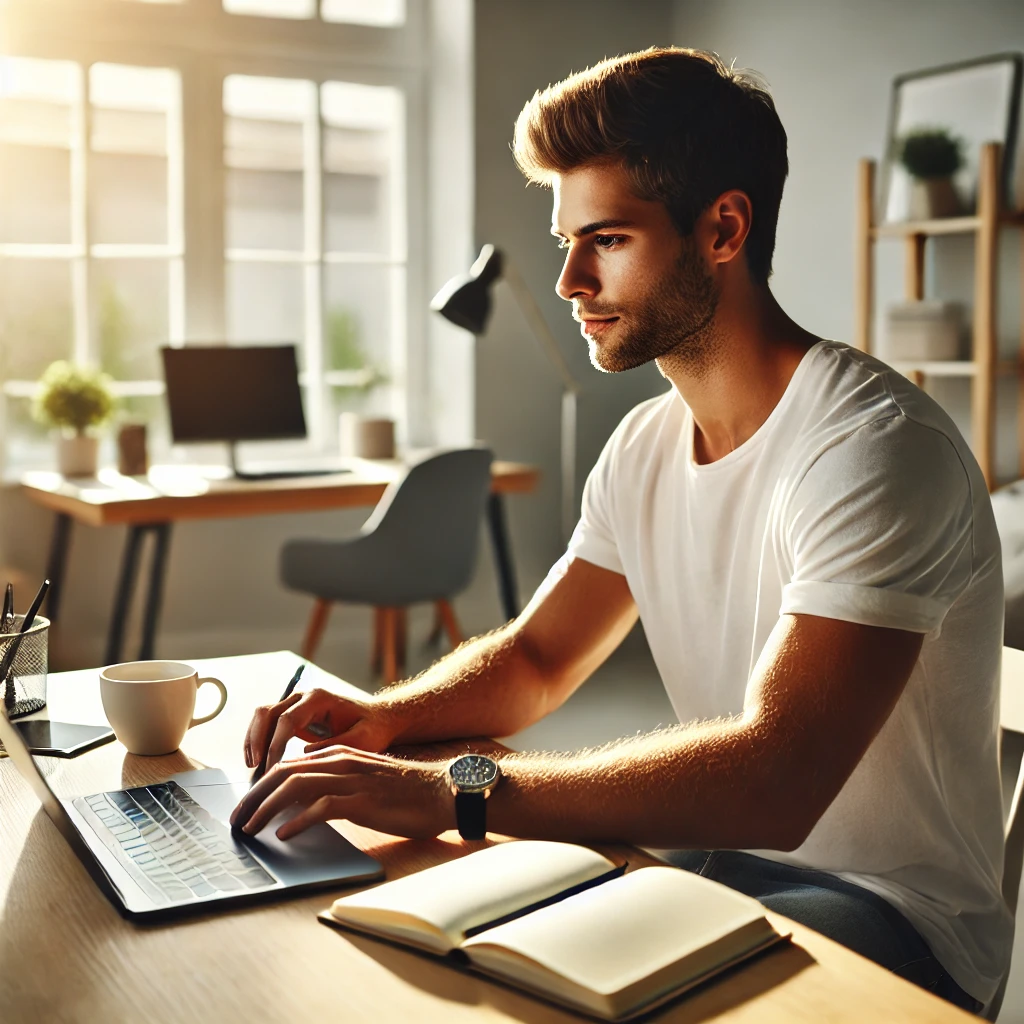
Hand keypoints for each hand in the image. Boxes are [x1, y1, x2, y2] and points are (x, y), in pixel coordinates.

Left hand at [229, 746, 452, 840]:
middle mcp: (341, 761)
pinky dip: (299, 820)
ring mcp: (352, 779)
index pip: (289, 764)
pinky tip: (285, 834)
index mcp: (339, 754)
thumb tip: (303, 805)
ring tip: (250, 829)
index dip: (261, 785)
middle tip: (237, 820)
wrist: (443, 791)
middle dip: (254, 796)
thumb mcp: (365, 781)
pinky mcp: (363, 800)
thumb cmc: (406, 792)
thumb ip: (336, 785)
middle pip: (284, 773)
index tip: (245, 806)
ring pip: (296, 786)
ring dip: (267, 808)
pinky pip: (322, 807)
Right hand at [243, 687, 396, 772]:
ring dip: (253, 741)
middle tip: (254, 769)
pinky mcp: (293, 716)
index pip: (287, 719)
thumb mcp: (362, 740)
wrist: (378, 719)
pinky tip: (258, 763)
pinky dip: (258, 742)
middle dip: (257, 740)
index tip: (271, 768)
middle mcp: (304, 697)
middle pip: (267, 712)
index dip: (275, 744)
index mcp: (319, 699)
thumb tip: (303, 755)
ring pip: (262, 716)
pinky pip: (267, 725)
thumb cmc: (373, 729)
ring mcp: (296, 705)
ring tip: (252, 768)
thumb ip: (335, 746)